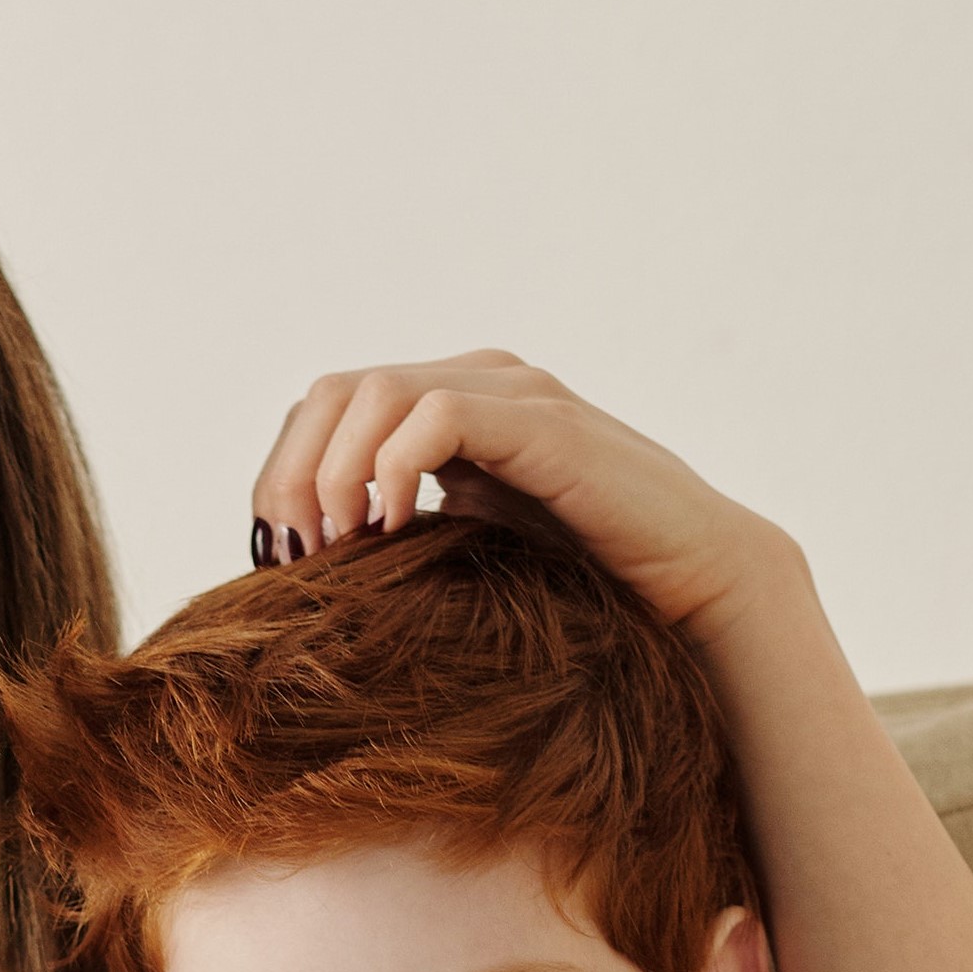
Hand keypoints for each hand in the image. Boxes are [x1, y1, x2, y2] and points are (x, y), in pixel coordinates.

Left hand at [250, 354, 801, 642]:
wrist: (691, 588)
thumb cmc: (582, 588)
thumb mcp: (464, 556)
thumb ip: (404, 539)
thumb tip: (314, 575)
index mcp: (446, 408)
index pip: (325, 408)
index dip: (283, 475)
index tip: (281, 558)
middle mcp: (474, 383)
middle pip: (332, 392)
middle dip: (293, 475)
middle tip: (295, 556)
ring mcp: (511, 395)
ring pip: (374, 391)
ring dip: (334, 473)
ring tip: (337, 546)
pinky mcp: (541, 423)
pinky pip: (436, 414)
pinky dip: (393, 469)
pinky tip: (391, 532)